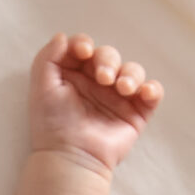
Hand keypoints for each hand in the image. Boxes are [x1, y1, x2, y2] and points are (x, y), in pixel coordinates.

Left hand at [27, 32, 162, 176]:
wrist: (72, 158)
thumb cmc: (53, 125)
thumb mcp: (41, 88)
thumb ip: (48, 58)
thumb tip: (62, 36)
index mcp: (74, 75)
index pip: (84, 49)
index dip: (84, 44)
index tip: (82, 52)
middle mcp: (97, 83)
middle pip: (109, 56)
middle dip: (108, 60)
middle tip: (103, 77)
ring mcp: (118, 97)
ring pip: (132, 71)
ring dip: (130, 74)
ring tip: (123, 88)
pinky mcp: (136, 113)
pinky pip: (152, 93)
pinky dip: (152, 89)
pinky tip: (144, 92)